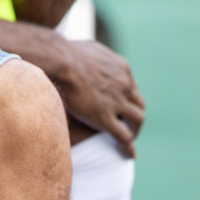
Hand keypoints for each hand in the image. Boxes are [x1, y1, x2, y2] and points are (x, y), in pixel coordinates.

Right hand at [49, 38, 144, 156]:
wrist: (61, 61)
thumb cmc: (64, 52)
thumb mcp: (85, 46)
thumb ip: (91, 54)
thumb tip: (83, 52)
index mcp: (121, 68)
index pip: (131, 86)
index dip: (127, 97)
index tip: (121, 104)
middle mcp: (124, 85)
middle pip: (138, 103)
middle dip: (134, 113)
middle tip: (127, 123)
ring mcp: (117, 102)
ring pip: (137, 120)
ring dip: (134, 129)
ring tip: (129, 139)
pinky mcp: (105, 118)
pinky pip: (124, 136)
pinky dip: (128, 145)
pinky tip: (127, 153)